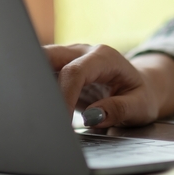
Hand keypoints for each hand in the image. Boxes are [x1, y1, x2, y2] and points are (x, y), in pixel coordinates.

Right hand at [45, 44, 173, 128]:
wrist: (141, 87)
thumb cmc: (141, 95)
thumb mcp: (140, 106)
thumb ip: (118, 110)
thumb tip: (93, 117)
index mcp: (104, 57)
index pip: (74, 72)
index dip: (64, 96)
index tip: (61, 122)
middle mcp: (82, 52)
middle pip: (47, 57)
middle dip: (35, 80)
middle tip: (34, 111)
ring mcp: (68, 59)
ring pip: (38, 62)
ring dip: (32, 85)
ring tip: (33, 112)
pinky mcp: (59, 70)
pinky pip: (40, 75)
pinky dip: (35, 90)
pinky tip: (36, 109)